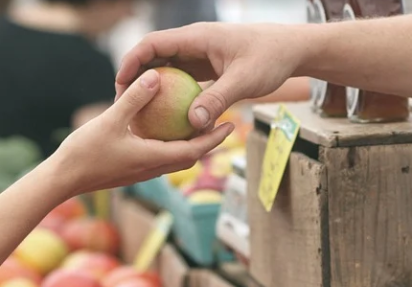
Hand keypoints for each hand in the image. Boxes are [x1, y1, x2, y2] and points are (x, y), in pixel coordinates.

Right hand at [52, 69, 233, 197]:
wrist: (63, 179)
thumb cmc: (85, 152)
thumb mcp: (110, 120)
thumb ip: (134, 99)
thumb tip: (156, 76)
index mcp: (153, 159)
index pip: (194, 151)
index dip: (214, 138)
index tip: (231, 125)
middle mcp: (152, 169)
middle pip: (190, 157)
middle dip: (208, 142)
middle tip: (222, 123)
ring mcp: (142, 172)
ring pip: (175, 159)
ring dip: (190, 145)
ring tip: (198, 125)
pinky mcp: (132, 170)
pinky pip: (159, 157)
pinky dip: (170, 145)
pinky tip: (164, 129)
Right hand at [115, 22, 307, 130]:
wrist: (291, 50)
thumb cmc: (270, 58)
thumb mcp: (244, 81)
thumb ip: (218, 100)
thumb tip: (193, 123)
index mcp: (197, 37)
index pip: (153, 44)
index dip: (132, 62)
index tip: (120, 84)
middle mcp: (194, 44)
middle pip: (154, 56)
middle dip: (136, 77)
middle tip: (123, 104)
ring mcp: (200, 55)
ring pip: (167, 69)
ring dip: (153, 88)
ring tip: (139, 113)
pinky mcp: (208, 67)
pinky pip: (183, 80)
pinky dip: (172, 95)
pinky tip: (167, 118)